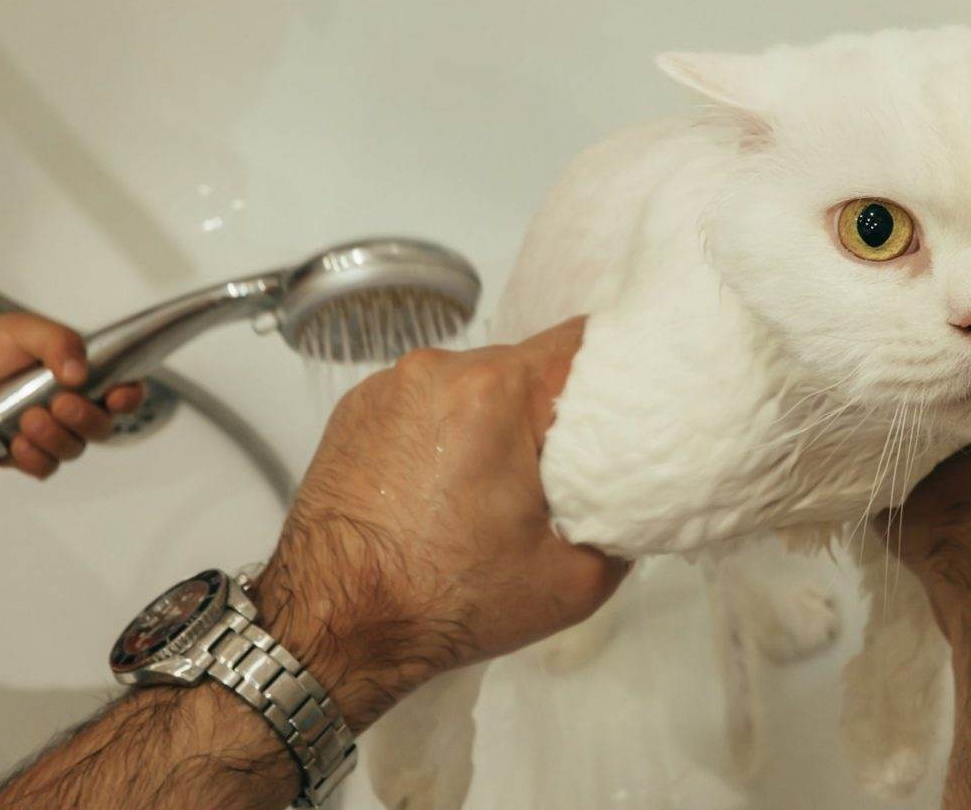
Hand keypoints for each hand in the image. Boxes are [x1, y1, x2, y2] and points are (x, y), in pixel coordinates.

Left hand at [0, 313, 144, 478]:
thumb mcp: (26, 330)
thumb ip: (58, 343)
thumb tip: (79, 373)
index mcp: (87, 377)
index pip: (125, 392)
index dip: (128, 398)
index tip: (116, 398)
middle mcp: (77, 408)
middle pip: (102, 428)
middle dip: (85, 419)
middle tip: (60, 404)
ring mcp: (53, 433)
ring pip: (73, 450)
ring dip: (54, 438)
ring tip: (28, 420)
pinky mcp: (28, 453)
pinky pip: (44, 467)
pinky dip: (34, 459)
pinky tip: (16, 443)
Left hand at [255, 317, 628, 730]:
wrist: (334, 628)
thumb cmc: (441, 603)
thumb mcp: (575, 580)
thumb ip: (624, 525)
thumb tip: (636, 499)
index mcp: (494, 393)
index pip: (583, 342)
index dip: (617, 372)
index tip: (627, 408)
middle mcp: (437, 371)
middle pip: (526, 364)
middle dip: (551, 410)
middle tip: (561, 472)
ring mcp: (389, 386)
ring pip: (475, 383)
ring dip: (494, 421)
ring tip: (494, 488)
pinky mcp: (356, 408)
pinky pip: (427, 402)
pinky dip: (446, 432)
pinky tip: (446, 488)